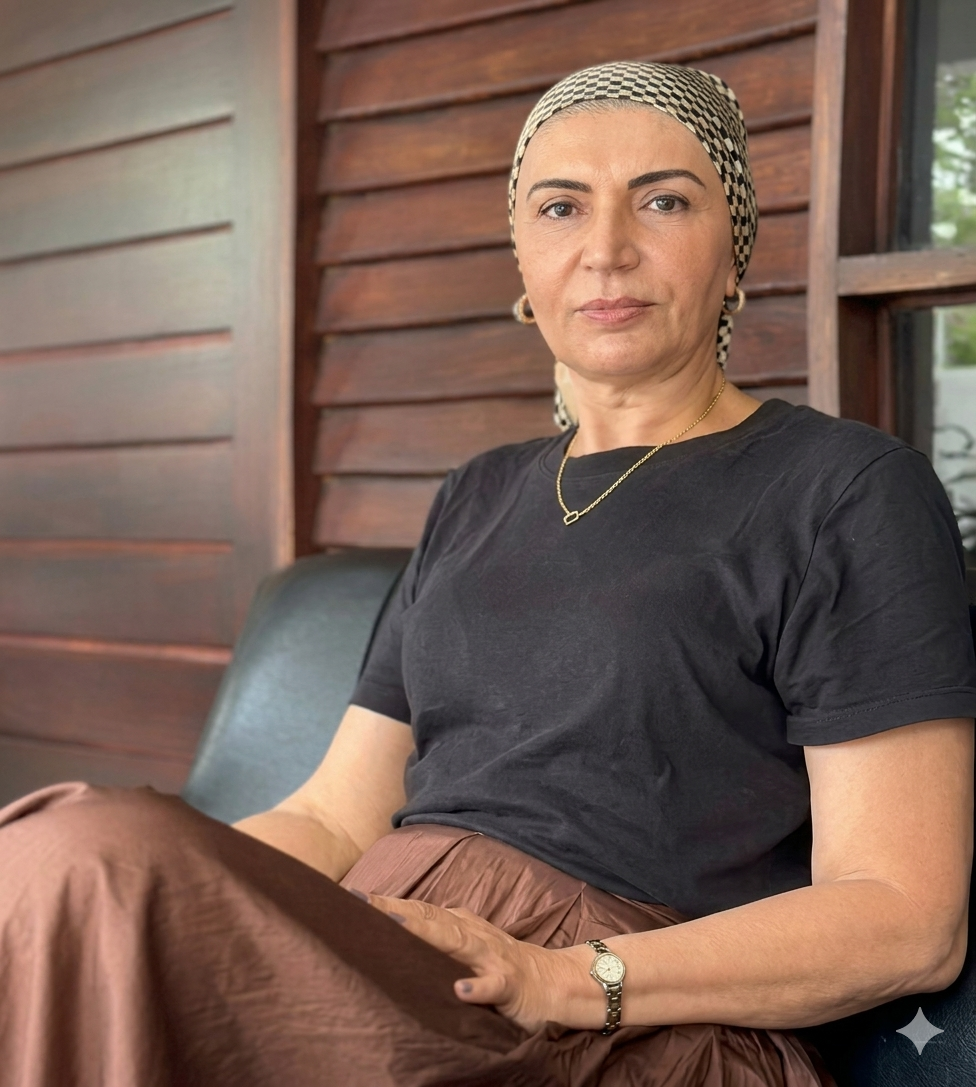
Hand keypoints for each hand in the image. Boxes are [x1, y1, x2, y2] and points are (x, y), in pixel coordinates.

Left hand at [364, 893, 599, 1031]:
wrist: (555, 982)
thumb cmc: (499, 965)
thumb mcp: (466, 948)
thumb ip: (436, 939)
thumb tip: (390, 931)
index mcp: (459, 927)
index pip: (418, 912)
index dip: (385, 904)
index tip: (351, 898)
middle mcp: (472, 935)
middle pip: (430, 919)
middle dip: (396, 910)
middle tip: (361, 903)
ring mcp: (492, 957)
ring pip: (458, 941)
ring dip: (429, 934)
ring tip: (396, 926)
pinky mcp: (511, 984)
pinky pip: (494, 985)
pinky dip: (478, 987)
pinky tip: (461, 991)